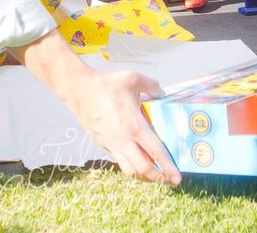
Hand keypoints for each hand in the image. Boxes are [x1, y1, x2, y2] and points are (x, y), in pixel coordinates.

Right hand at [12, 34, 180, 184]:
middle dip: (158, 177)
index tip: (177, 177)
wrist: (79, 90)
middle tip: (168, 178)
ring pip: (129, 169)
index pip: (155, 152)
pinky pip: (118, 159)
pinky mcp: (102, 143)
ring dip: (143, 175)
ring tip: (153, 173)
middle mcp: (123, 140)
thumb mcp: (134, 78)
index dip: (168, 166)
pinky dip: (129, 163)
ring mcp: (111, 144)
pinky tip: (134, 157)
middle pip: (143, 169)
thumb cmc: (107, 85)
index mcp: (134, 126)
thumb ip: (152, 86)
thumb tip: (161, 93)